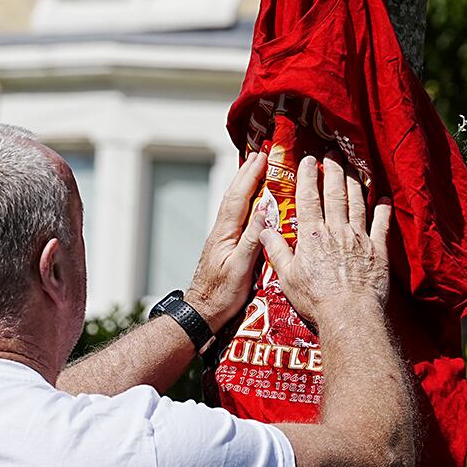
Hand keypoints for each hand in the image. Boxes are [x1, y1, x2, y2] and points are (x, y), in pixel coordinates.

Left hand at [184, 150, 268, 330]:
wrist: (202, 312)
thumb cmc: (221, 295)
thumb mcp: (240, 269)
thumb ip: (253, 239)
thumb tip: (264, 211)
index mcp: (225, 233)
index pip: (239, 197)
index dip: (251, 176)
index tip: (264, 157)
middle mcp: (222, 231)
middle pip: (234, 195)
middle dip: (247, 172)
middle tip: (261, 154)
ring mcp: (222, 238)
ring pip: (234, 204)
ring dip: (245, 184)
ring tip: (256, 169)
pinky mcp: (225, 246)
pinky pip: (237, 215)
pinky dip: (245, 201)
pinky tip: (252, 201)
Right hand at [258, 153, 391, 325]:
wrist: (349, 314)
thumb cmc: (316, 300)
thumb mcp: (286, 277)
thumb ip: (276, 250)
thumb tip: (264, 230)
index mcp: (312, 236)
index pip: (308, 199)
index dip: (307, 177)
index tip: (308, 161)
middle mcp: (336, 231)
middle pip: (334, 194)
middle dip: (333, 171)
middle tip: (332, 154)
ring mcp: (359, 238)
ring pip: (357, 203)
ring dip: (355, 183)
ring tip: (352, 169)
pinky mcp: (378, 250)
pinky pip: (381, 224)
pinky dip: (383, 209)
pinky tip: (383, 198)